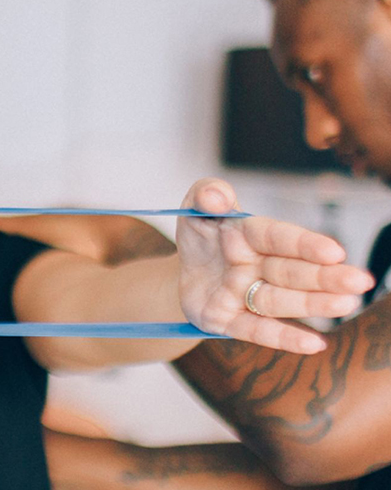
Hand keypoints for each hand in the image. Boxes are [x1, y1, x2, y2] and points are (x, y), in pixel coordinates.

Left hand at [176, 178, 373, 353]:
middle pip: (290, 271)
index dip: (303, 244)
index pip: (277, 237)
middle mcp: (254, 265)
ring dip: (313, 303)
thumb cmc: (199, 234)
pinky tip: (315, 344)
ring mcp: (245, 295)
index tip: (334, 250)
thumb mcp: (195, 207)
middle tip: (359, 281)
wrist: (180, 271)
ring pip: (281, 300)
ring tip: (346, 304)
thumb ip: (206, 194)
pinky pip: (257, 331)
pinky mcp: (231, 322)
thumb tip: (216, 196)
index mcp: (248, 233)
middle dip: (323, 276)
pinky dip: (284, 338)